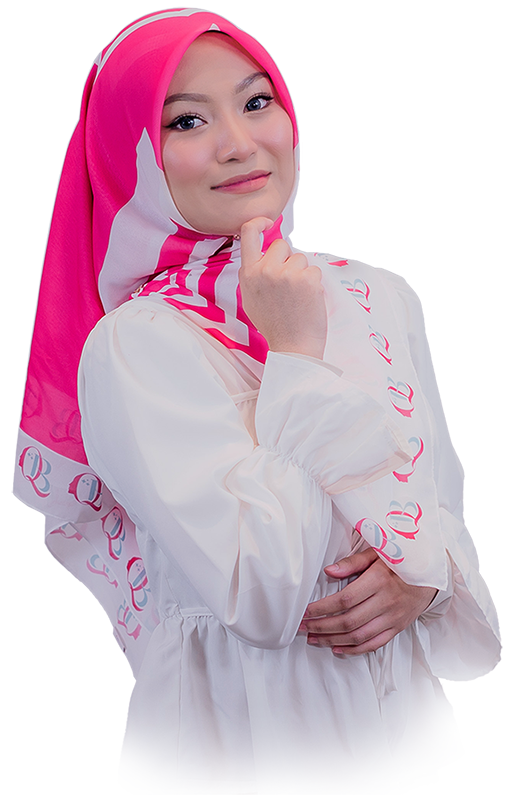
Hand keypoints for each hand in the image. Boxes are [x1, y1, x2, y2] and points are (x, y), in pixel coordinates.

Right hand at [239, 217, 326, 358]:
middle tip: (288, 285)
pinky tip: (307, 301)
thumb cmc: (274, 324)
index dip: (259, 222)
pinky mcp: (307, 279)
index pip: (248, 232)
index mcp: (248, 274)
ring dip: (303, 273)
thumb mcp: (251, 298)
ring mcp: (286, 274)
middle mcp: (265, 270)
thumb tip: (263, 253)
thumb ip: (254, 273)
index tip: (268, 223)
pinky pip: (314, 270)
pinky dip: (314, 284)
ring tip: (297, 297)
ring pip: (301, 258)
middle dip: (288, 259)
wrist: (292, 347)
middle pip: (282, 245)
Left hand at [300, 549, 437, 654]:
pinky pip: (375, 644)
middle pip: (349, 620)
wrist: (434, 573)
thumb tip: (328, 571)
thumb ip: (353, 562)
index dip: (322, 608)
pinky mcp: (398, 627)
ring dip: (333, 640)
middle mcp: (386, 601)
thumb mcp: (379, 551)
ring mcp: (393, 617)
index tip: (305, 612)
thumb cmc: (402, 558)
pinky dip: (355, 650)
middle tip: (302, 628)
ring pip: (359, 636)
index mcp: (379, 580)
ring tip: (314, 639)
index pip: (345, 599)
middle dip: (322, 626)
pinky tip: (338, 649)